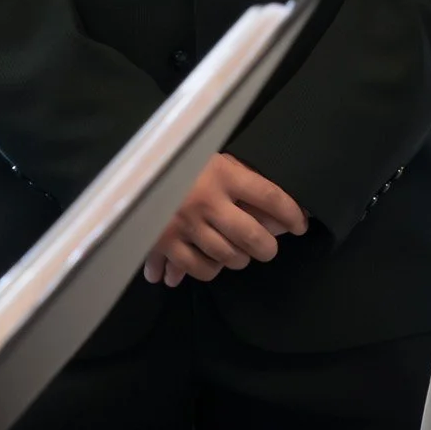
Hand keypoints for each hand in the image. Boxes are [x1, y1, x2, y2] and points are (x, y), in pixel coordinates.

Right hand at [143, 153, 308, 286]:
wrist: (130, 168)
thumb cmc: (179, 160)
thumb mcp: (213, 159)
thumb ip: (243, 179)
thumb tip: (286, 208)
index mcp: (223, 173)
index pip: (270, 196)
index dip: (291, 214)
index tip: (300, 225)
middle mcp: (207, 199)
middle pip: (253, 237)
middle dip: (267, 248)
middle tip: (267, 248)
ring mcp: (185, 223)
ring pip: (229, 257)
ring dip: (239, 259)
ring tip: (239, 253)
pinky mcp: (165, 242)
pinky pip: (200, 269)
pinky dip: (211, 270)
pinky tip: (210, 262)